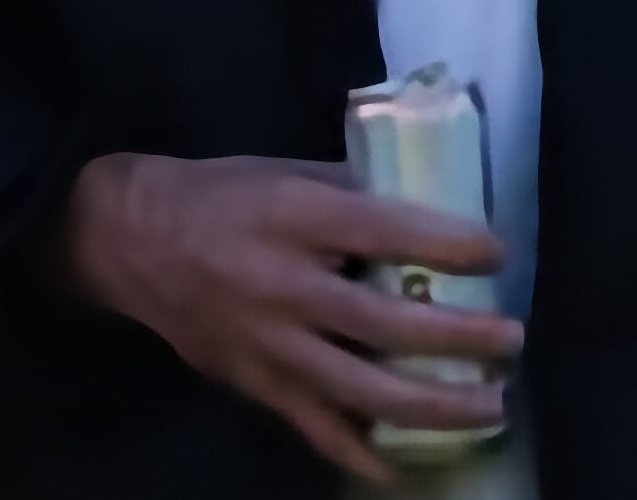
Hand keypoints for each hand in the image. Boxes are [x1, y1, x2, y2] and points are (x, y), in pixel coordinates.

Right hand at [58, 151, 517, 482]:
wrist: (125, 242)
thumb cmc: (217, 198)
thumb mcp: (282, 173)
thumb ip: (352, 195)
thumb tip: (432, 213)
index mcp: (292, 218)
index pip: (386, 232)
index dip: (451, 245)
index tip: (497, 253)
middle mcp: (283, 285)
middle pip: (387, 323)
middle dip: (461, 336)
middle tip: (511, 339)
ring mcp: (270, 343)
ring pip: (364, 388)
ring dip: (438, 403)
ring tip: (491, 404)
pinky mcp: (257, 382)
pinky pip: (319, 428)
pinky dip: (366, 453)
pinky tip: (410, 463)